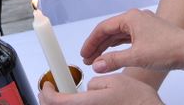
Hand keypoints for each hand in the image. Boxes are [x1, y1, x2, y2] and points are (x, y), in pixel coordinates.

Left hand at [39, 75, 162, 104]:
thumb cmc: (138, 100)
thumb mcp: (114, 80)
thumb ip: (95, 82)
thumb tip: (88, 87)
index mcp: (89, 103)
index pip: (57, 101)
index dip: (47, 92)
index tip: (45, 85)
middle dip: (48, 100)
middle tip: (47, 91)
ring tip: (59, 96)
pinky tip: (75, 102)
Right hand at [81, 8, 183, 73]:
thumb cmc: (169, 49)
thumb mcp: (137, 57)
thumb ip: (114, 60)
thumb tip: (96, 65)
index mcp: (131, 17)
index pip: (103, 28)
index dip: (91, 42)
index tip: (83, 54)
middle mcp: (136, 18)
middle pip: (110, 31)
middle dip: (98, 46)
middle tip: (87, 59)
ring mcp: (144, 25)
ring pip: (119, 35)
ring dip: (108, 47)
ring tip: (97, 60)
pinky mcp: (151, 34)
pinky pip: (129, 39)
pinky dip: (119, 47)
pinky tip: (114, 54)